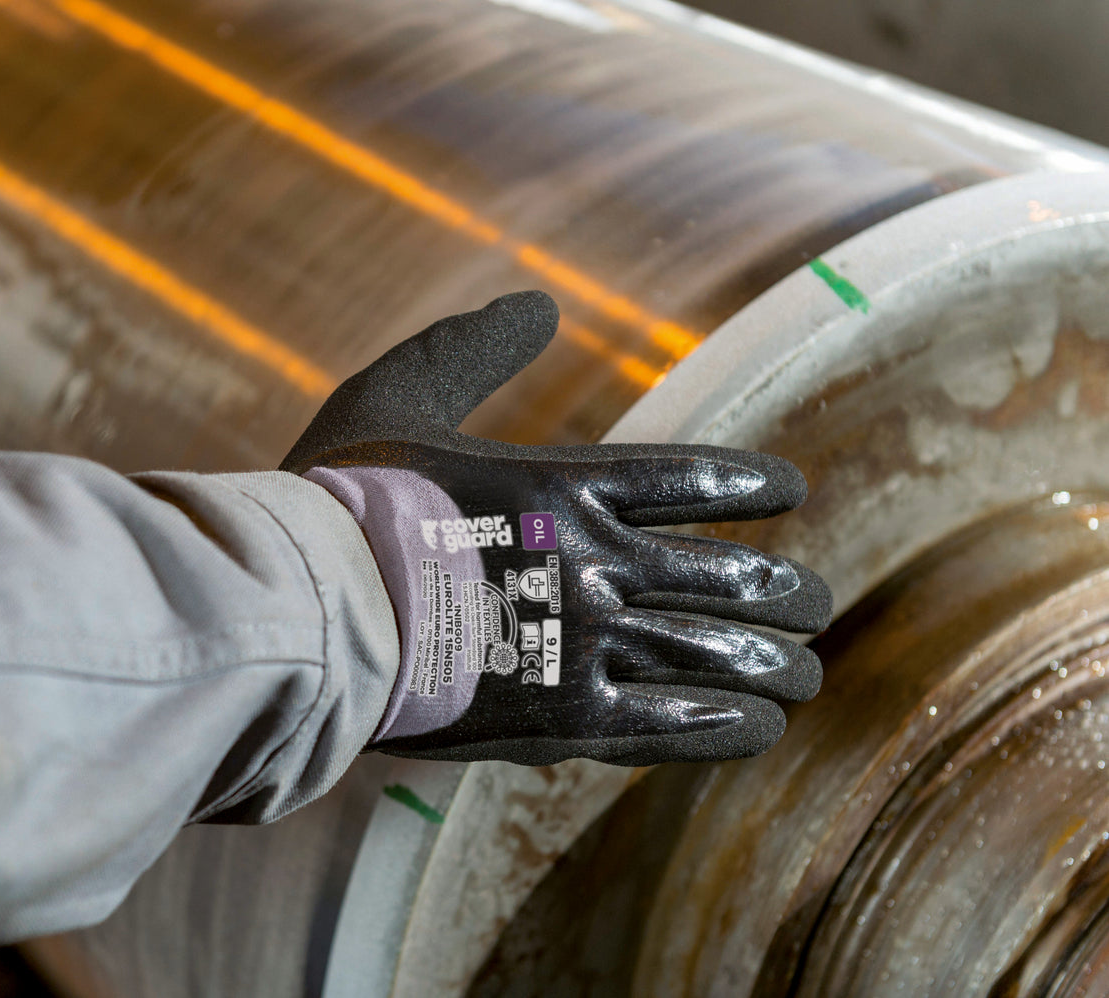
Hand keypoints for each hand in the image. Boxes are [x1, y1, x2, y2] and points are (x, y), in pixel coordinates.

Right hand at [285, 291, 830, 766]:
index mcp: (567, 481)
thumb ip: (473, 346)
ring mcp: (586, 643)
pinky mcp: (561, 719)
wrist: (306, 606)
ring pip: (718, 657)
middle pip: (731, 580)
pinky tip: (759, 729)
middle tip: (822, 604)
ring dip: (776, 666)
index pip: (697, 479)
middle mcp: (597, 562)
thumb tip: (541, 299)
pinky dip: (726, 728)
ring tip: (806, 676)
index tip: (793, 492)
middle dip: (792, 594)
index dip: (756, 486)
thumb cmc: (341, 498)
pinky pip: (671, 726)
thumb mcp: (397, 391)